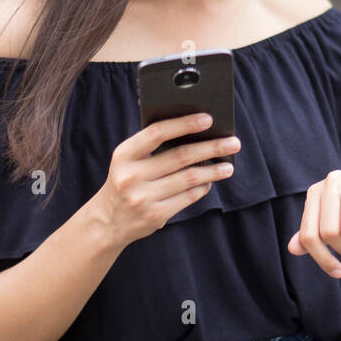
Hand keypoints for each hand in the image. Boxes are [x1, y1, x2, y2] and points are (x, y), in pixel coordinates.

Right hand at [94, 112, 241, 249]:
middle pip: (180, 156)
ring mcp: (143, 198)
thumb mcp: (128, 160)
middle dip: (211, 148)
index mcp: (124, 155)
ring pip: (189, 178)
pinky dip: (202, 187)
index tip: (209, 119)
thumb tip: (195, 131)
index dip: (184, 124)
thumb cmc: (125, 181)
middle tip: (233, 143)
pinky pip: (187, 197)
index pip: (157, 133)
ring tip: (228, 166)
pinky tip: (210, 181)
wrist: (107, 221)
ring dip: (213, 170)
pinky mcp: (155, 216)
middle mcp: (131, 176)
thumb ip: (152, 145)